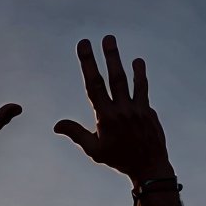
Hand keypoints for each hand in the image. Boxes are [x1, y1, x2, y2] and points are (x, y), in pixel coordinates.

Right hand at [54, 37, 171, 182]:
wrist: (148, 168)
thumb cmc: (118, 159)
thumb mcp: (94, 150)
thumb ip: (76, 133)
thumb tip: (56, 125)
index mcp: (105, 118)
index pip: (93, 86)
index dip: (88, 63)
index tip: (83, 45)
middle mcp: (121, 111)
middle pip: (113, 78)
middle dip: (108, 57)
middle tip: (105, 37)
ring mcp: (136, 110)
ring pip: (129, 81)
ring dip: (122, 61)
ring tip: (114, 42)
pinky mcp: (148, 111)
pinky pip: (143, 89)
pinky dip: (140, 75)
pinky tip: (137, 63)